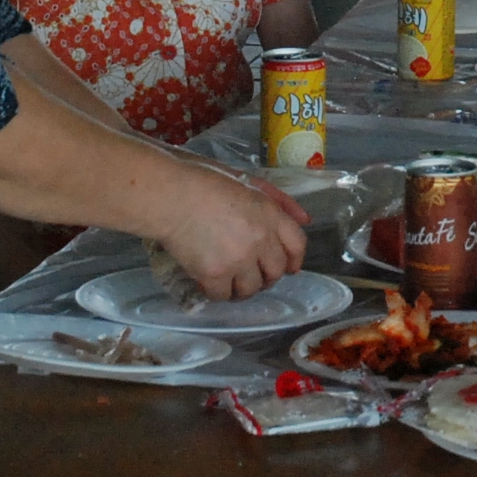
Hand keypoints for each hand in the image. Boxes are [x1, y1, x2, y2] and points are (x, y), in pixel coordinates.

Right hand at [156, 162, 308, 301]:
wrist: (170, 195)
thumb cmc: (203, 181)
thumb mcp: (247, 182)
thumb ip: (278, 200)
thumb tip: (305, 220)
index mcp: (270, 214)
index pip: (297, 244)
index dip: (294, 259)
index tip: (288, 268)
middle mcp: (260, 239)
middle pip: (276, 271)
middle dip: (267, 276)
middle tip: (253, 275)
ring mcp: (238, 259)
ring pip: (252, 288)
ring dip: (243, 288)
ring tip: (231, 282)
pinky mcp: (214, 274)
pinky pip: (223, 295)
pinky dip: (218, 292)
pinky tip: (210, 283)